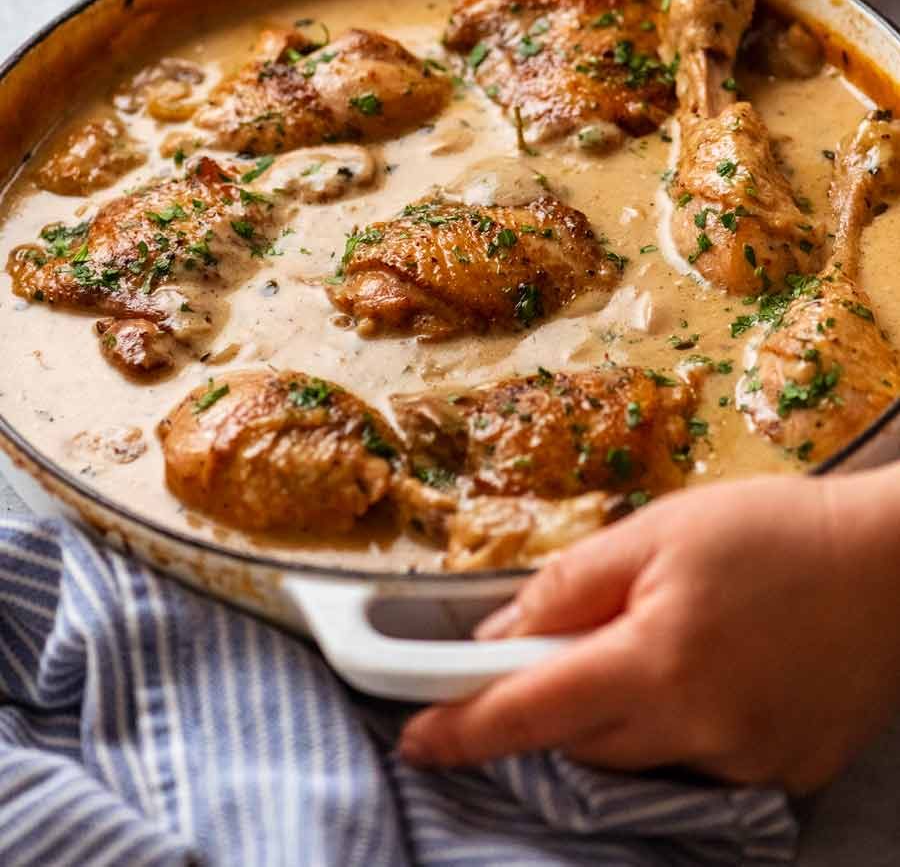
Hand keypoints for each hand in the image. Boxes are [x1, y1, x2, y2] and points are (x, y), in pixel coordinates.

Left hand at [398, 467, 899, 792]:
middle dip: (554, 698)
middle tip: (569, 644)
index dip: (466, 727)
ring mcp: (748, 763)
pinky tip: (714, 671)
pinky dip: (679, 723)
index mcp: (658, 661)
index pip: (534, 709)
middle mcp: (701, 730)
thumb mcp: (661, 530)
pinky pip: (699, 760)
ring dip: (618, 711)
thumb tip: (502, 632)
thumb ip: (573, 584)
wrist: (894, 565)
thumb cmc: (775, 529)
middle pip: (583, 737)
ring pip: (638, 755)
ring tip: (663, 640)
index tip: (416, 739)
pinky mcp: (785, 773)